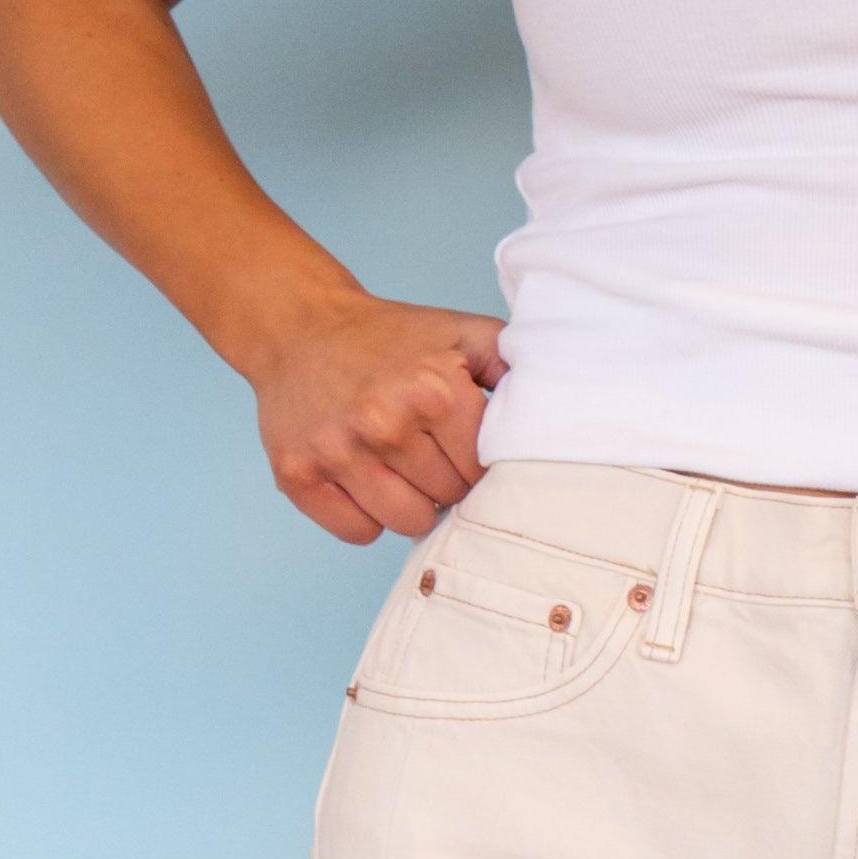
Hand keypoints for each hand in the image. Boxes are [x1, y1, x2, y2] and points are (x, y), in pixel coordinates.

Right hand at [244, 285, 504, 540]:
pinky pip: (359, 533)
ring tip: (396, 466)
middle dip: (443, 480)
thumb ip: (514, 365)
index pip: (482, 472)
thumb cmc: (389, 336)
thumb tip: (559, 405)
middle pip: (448, 499)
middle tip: (422, 450)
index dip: (474, 462)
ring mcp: (338, 453)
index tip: (457, 444)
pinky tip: (361, 479)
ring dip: (408, 503)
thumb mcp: (460, 332)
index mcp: (434, 392)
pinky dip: (365, 516)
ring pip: (408, 522)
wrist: (300, 326)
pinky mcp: (299, 475)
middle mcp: (386, 424)